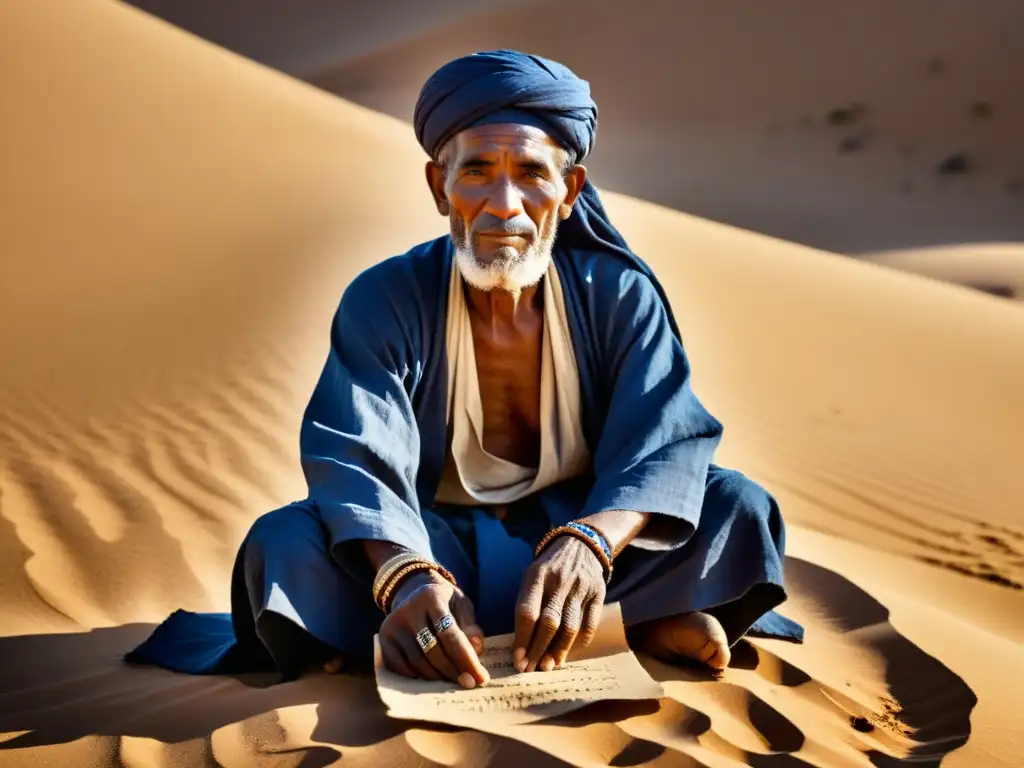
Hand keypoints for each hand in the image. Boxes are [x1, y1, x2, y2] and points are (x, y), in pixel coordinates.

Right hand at [378, 570, 488, 688]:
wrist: (414, 591)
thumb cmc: (445, 602)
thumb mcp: (462, 605)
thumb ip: (471, 625)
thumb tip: (476, 649)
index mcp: (431, 596)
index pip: (450, 634)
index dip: (466, 659)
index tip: (480, 678)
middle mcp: (409, 609)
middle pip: (433, 650)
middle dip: (453, 671)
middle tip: (469, 683)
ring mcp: (393, 624)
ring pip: (417, 662)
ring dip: (437, 677)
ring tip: (452, 680)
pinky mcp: (384, 637)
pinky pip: (401, 666)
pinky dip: (417, 676)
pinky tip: (431, 677)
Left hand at [512, 536, 604, 672]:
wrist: (581, 543)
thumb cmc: (549, 566)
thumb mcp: (531, 574)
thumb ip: (526, 602)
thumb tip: (520, 641)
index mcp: (538, 575)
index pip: (528, 612)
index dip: (522, 639)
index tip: (517, 660)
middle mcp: (560, 581)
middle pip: (549, 622)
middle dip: (538, 649)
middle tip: (531, 669)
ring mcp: (581, 587)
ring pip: (570, 626)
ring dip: (558, 650)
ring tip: (549, 665)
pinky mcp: (598, 593)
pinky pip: (590, 623)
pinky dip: (580, 641)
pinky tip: (569, 652)